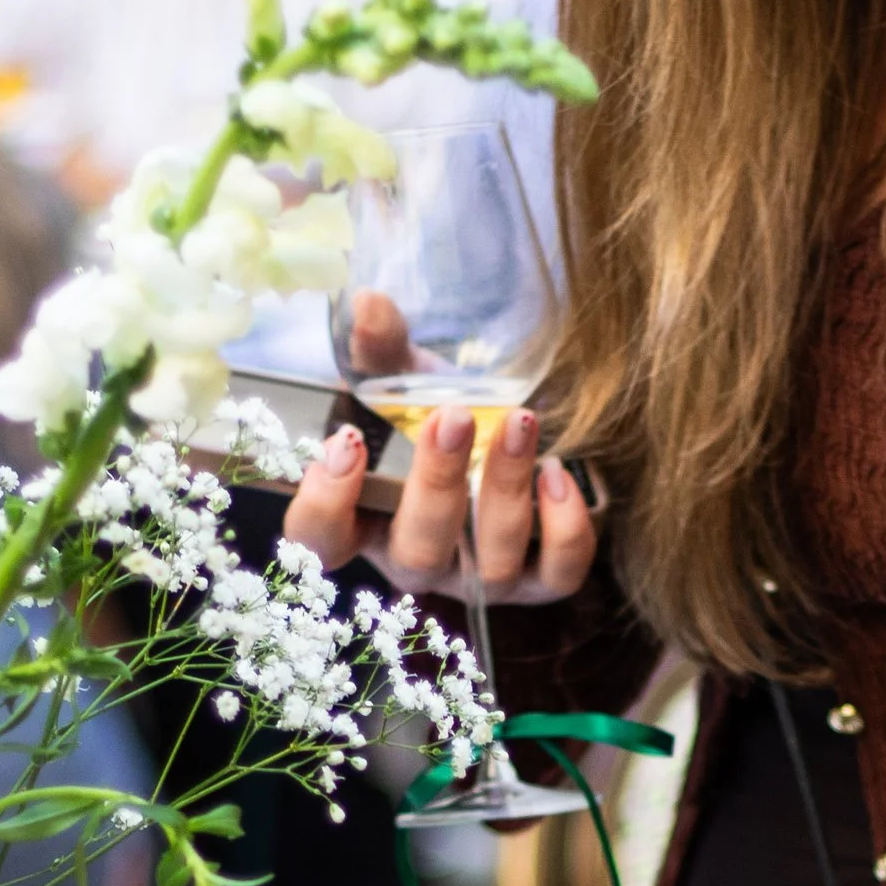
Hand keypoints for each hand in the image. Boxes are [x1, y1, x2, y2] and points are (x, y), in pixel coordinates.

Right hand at [283, 295, 596, 603]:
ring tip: (517, 423)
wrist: (508, 436)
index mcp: (366, 522)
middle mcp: (421, 561)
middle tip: (451, 416)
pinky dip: (564, 530)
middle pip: (417, 552)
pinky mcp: (543, 580)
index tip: (346, 441)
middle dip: (435, 484)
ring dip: (505, 490)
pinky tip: (558, 473)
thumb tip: (370, 305)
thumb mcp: (406, 380)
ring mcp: (483, 578)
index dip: (324, 504)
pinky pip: (558, 574)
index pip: (321, 540)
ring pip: (492, 564)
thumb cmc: (440, 417)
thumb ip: (383, 349)